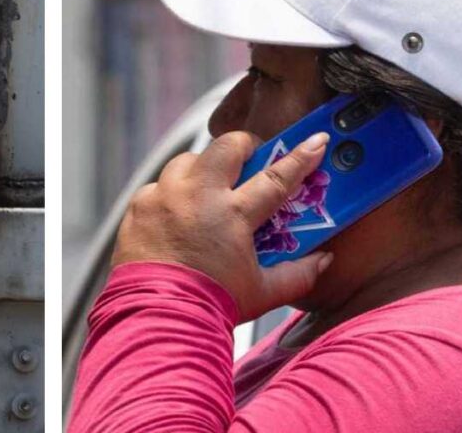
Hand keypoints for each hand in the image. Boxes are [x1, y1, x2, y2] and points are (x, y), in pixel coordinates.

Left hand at [112, 131, 334, 321]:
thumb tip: (323, 260)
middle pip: (227, 147)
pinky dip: (170, 194)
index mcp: (233, 214)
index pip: (276, 177)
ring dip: (203, 167)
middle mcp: (198, 196)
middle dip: (244, 147)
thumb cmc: (211, 306)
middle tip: (250, 161)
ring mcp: (164, 197)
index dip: (300, 157)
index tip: (315, 142)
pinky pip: (158, 186)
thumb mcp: (263, 293)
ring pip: (188, 160)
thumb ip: (298, 274)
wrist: (159, 319)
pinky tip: (177, 214)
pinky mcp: (139, 206)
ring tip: (209, 188)